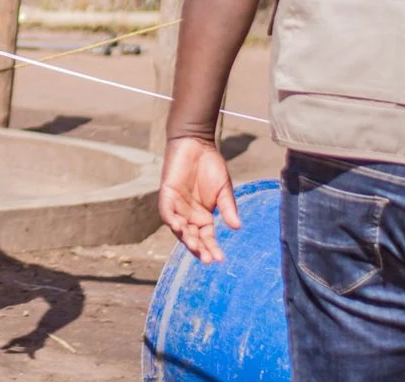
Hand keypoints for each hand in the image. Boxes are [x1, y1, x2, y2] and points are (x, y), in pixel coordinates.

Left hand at [159, 136, 240, 263]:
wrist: (197, 144)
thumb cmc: (211, 167)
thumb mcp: (224, 190)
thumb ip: (228, 208)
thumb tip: (237, 227)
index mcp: (204, 216)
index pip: (207, 238)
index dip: (212, 248)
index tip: (219, 259)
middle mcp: (189, 215)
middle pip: (192, 237)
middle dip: (199, 248)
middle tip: (206, 258)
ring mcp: (177, 206)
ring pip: (179, 228)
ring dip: (186, 238)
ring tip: (195, 246)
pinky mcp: (167, 194)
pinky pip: (166, 211)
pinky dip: (171, 219)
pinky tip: (179, 227)